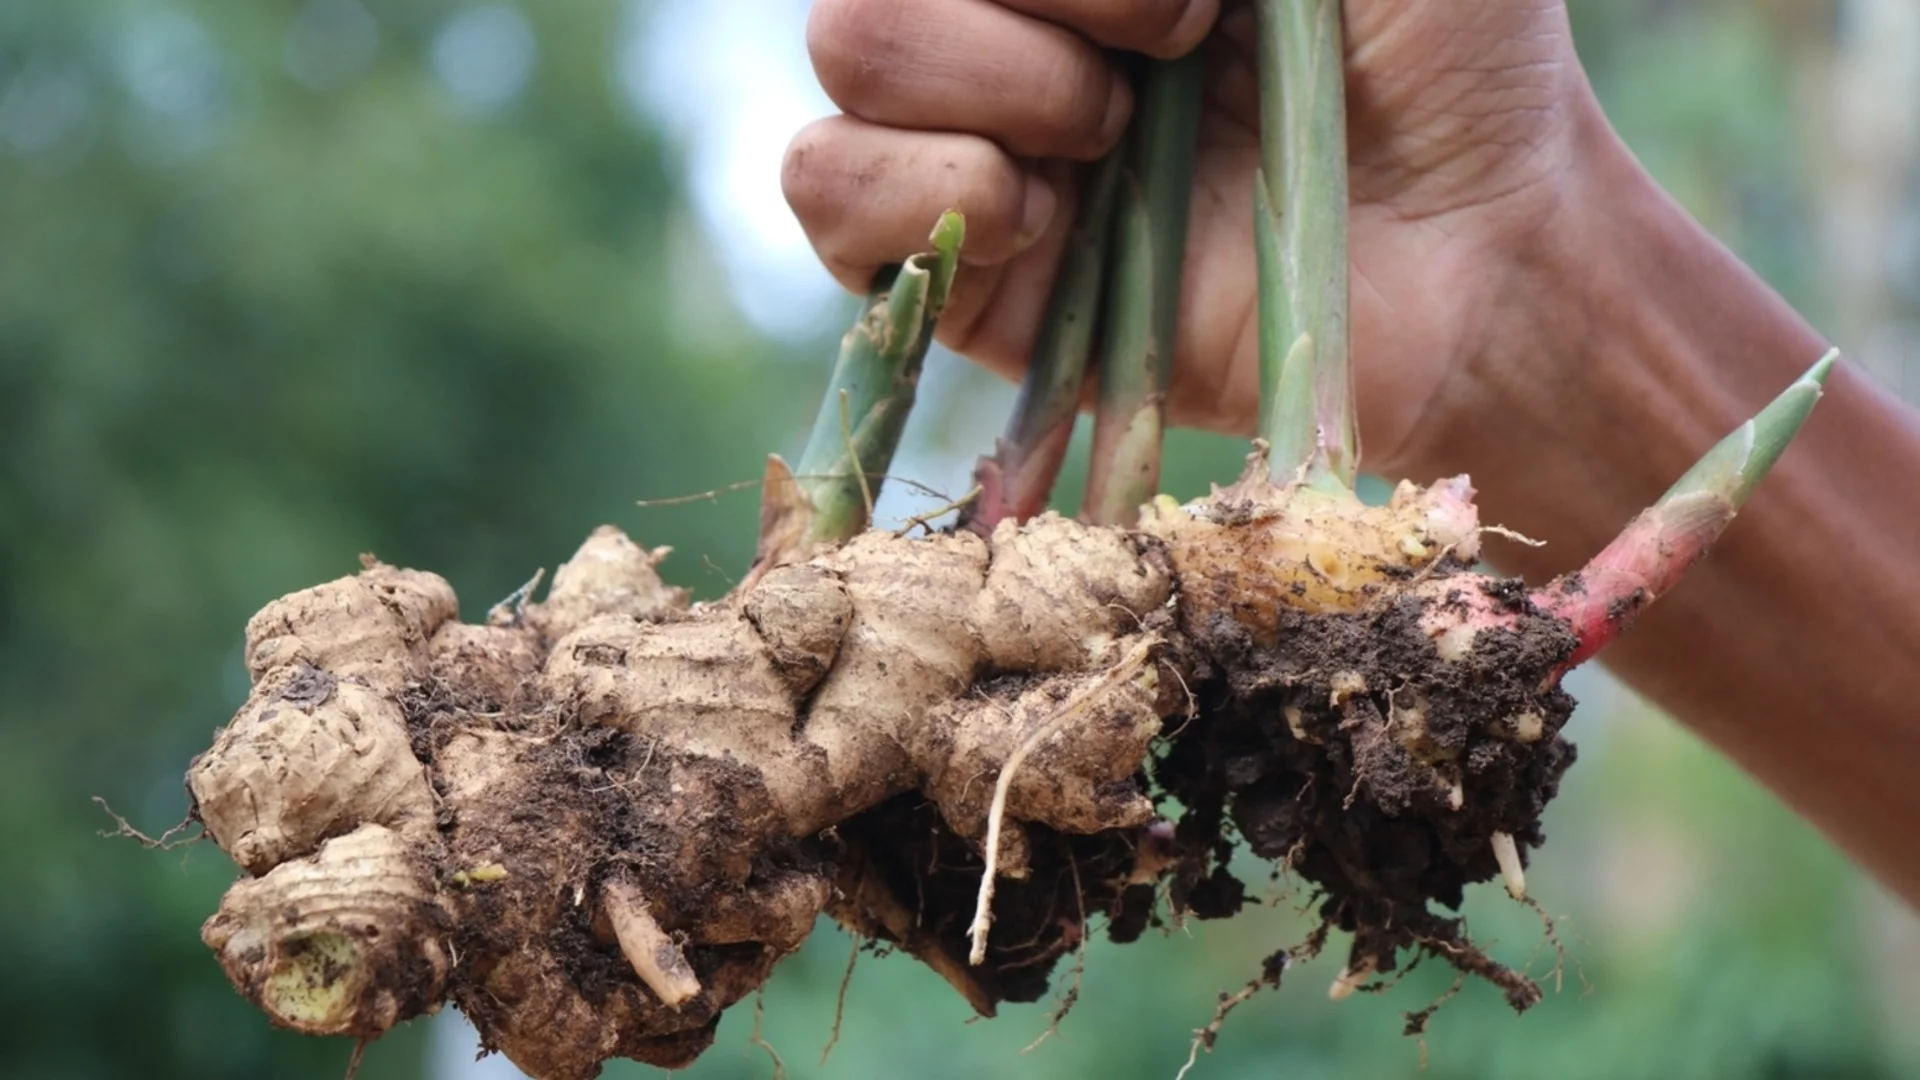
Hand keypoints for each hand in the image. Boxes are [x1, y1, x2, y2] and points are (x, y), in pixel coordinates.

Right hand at [783, 0, 1599, 475]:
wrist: (1481, 259)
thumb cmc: (1449, 58)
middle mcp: (1019, 25)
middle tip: (1174, 52)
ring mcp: (979, 141)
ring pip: (848, 50)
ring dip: (994, 82)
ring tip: (1113, 141)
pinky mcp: (967, 275)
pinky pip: (829, 191)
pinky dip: (926, 189)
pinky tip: (1044, 216)